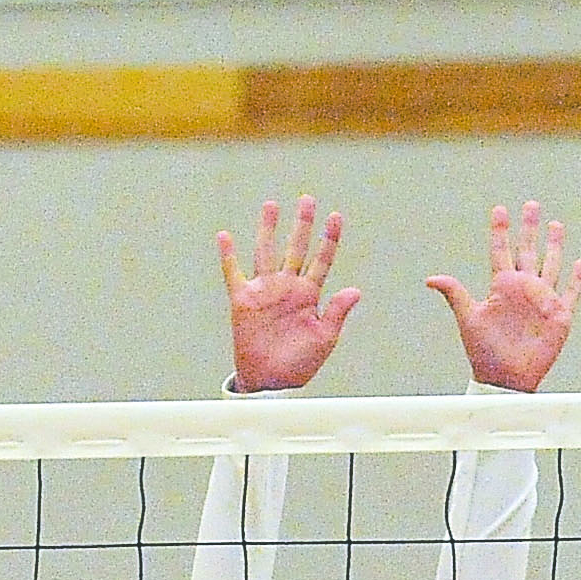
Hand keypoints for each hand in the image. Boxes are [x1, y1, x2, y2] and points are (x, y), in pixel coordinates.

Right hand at [220, 196, 359, 392]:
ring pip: (266, 251)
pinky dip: (228, 255)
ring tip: (272, 205)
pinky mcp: (243, 300)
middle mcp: (287, 287)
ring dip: (268, 229)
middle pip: (295, 248)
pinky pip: (233, 273)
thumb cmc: (301, 362)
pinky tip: (225, 236)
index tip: (336, 216)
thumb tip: (355, 290)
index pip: (322, 260)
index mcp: (310, 294)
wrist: (273, 380)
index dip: (329, 239)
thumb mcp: (326, 338)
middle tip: (307, 200)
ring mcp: (265, 290)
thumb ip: (338, 311)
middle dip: (302, 224)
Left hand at [428, 201, 580, 392]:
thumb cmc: (485, 352)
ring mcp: (542, 301)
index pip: (501, 251)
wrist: (506, 378)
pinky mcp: (559, 316)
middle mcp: (523, 289)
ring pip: (551, 265)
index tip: (500, 210)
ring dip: (554, 246)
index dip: (500, 231)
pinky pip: (571, 293)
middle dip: (529, 228)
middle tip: (531, 206)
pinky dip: (577, 279)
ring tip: (555, 225)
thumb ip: (455, 294)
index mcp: (502, 286)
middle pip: (528, 251)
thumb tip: (431, 279)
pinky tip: (579, 264)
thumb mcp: (468, 319)